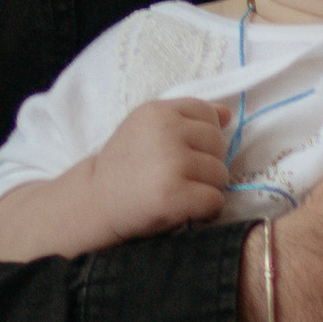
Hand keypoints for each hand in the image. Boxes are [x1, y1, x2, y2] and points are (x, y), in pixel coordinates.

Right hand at [89, 95, 233, 242]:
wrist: (96, 201)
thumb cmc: (126, 166)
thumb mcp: (148, 129)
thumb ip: (186, 118)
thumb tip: (226, 114)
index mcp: (159, 111)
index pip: (209, 114)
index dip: (203, 138)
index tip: (183, 153)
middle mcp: (167, 131)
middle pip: (219, 144)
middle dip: (207, 164)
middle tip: (180, 177)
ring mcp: (171, 162)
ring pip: (221, 174)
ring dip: (207, 188)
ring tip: (181, 193)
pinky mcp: (174, 194)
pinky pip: (215, 201)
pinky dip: (207, 211)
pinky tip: (187, 210)